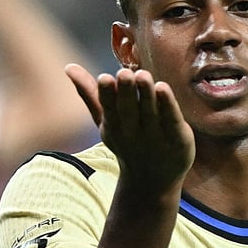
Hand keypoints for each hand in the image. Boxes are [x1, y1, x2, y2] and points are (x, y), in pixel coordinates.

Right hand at [65, 63, 193, 192]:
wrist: (153, 181)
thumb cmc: (127, 141)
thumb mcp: (106, 120)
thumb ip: (90, 94)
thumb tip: (69, 66)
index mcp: (113, 125)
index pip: (108, 108)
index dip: (107, 94)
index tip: (104, 78)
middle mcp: (133, 131)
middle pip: (129, 110)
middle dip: (126, 92)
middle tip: (125, 73)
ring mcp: (156, 137)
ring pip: (150, 113)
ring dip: (146, 94)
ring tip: (143, 75)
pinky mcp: (178, 139)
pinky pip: (172, 121)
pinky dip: (168, 106)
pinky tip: (164, 88)